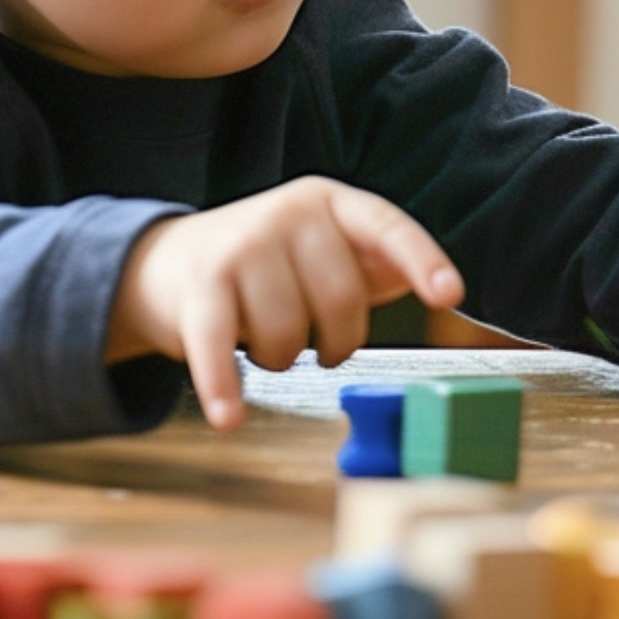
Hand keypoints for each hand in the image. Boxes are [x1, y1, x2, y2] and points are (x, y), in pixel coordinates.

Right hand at [108, 177, 463, 430]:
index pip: (388, 227)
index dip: (423, 260)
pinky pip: (219, 347)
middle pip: (341, 297)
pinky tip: (229, 416)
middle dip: (337, 339)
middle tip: (318, 341)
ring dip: (283, 358)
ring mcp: (242, 247)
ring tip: (268, 340)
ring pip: (288, 333)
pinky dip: (226, 387)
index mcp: (332, 203)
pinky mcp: (200, 288)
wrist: (169, 262)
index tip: (448, 294)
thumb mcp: (326, 249)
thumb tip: (441, 287)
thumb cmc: (268, 264)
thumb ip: (379, 265)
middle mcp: (289, 214)